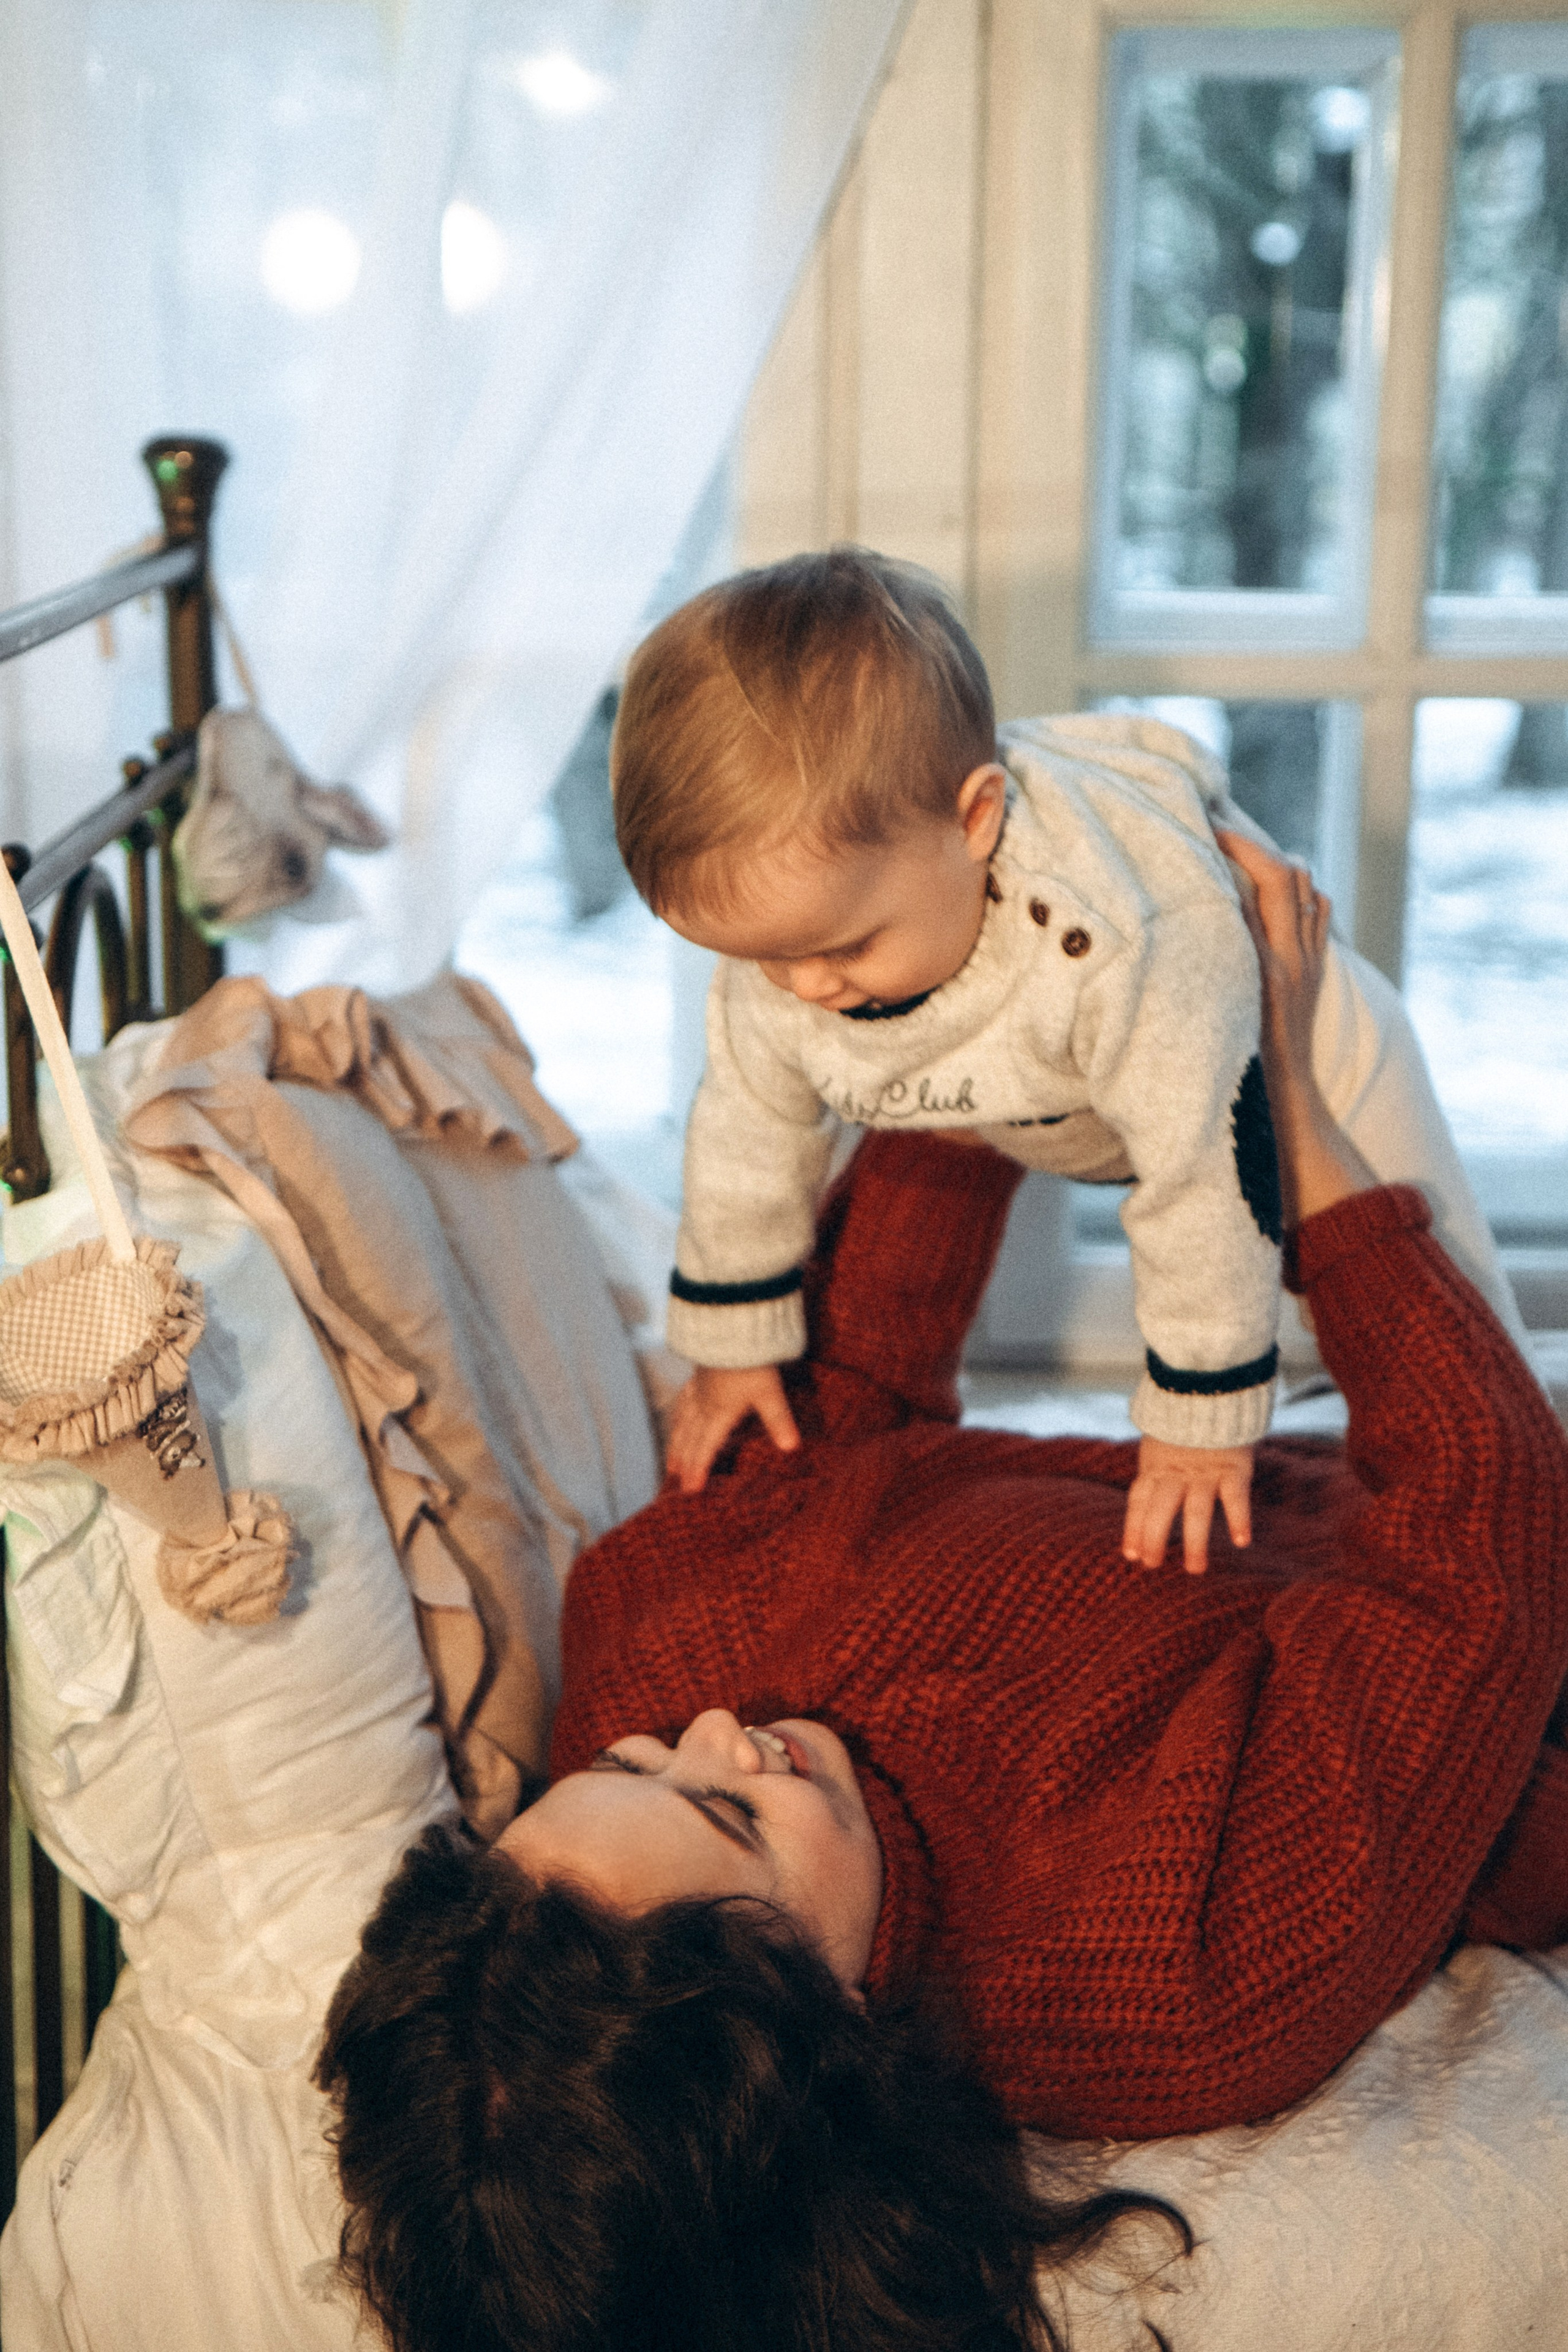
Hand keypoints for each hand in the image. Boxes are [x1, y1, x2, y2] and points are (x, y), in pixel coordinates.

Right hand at [665, 1364, 800, 1493]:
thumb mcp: (769, 1392)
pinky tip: (677, 1416)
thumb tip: (791, 1447)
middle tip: (674, 1481)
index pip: (705, 1448)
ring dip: (675, 1443)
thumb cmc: (751, 1360)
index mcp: (719, 1413)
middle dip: (682, 1461)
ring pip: (681, 1421)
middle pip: (689, 1438)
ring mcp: (698, 1388)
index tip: (690, 1490)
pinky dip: (676, 1415)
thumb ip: (778, 1420)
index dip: (697, 1469)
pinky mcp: (698, 1373)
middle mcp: (704, 1404)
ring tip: (670, 1460)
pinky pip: (681, 1400)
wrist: (733, 1326)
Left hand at [1123, 1436, 1253, 1574]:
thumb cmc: (1184, 1428)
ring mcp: (1205, 1472)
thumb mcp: (1159, 1448)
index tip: (1131, 1555)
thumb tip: (1143, 1511)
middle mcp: (1177, 1473)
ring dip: (1195, 1541)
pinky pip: (1236, 1496)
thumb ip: (1154, 1477)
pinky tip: (1242, 1541)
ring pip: (1196, 1510)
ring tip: (1194, 1569)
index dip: (1133, 1527)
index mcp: (1156, 1468)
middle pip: (1161, 1507)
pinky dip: (1239, 1519)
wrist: (1213, 1394)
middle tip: (1153, 1565)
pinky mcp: (1233, 1468)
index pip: (1139, 1501)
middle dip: (1155, 1537)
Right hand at [1213, 828, 1374, 1224]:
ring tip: (1239, 861)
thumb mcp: (1221, 1009)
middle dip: (1255, 848)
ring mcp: (1310, 966)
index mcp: (1273, 964)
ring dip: (1277, 869)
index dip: (1238, 848)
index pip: (1265, 882)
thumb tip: (1198, 901)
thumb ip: (1216, 955)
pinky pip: (1316, 917)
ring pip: (1307, 892)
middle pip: (1289, 876)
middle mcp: (1298, 959)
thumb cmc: (1240, 1070)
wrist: (1284, 1111)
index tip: (1204, 831)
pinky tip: (1268, 898)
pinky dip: (1296, 895)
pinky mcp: (1313, 976)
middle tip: (1216, 837)